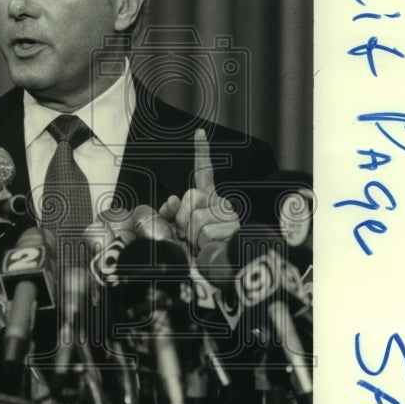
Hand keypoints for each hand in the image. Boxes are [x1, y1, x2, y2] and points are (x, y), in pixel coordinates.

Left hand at [158, 128, 240, 253]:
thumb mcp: (179, 229)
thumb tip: (172, 199)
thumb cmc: (199, 249)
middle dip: (182, 218)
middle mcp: (221, 202)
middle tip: (189, 235)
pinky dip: (202, 244)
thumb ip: (171, 213)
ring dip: (192, 236)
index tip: (199, 133)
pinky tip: (211, 247)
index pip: (204, 172)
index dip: (201, 152)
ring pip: (195, 217)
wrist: (220, 269)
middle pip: (190, 197)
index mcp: (209, 199)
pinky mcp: (233, 227)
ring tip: (201, 244)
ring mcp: (229, 214)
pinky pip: (205, 232)